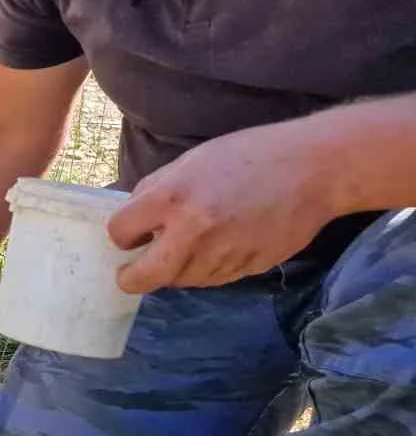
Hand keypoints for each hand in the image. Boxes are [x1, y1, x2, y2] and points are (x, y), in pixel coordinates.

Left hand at [108, 124, 334, 292]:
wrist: (315, 169)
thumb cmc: (251, 155)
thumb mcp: (192, 160)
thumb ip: (157, 189)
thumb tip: (133, 214)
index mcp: (172, 197)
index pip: (121, 232)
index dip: (122, 234)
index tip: (129, 235)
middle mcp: (193, 231)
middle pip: (145, 277)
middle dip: (132, 278)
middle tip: (130, 273)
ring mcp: (221, 255)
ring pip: (181, 280)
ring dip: (174, 270)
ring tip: (186, 248)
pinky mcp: (246, 268)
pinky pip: (212, 279)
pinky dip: (204, 270)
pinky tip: (216, 248)